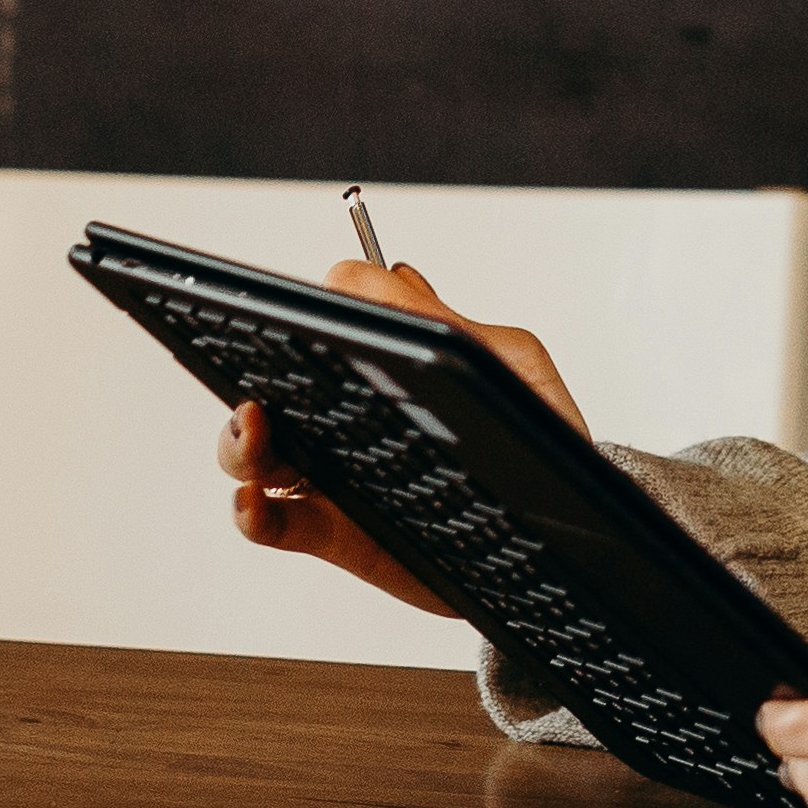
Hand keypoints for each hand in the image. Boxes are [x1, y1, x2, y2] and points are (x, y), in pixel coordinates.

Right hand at [217, 259, 591, 614]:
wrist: (568, 523)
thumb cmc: (543, 430)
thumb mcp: (513, 363)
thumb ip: (452, 324)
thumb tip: (392, 274)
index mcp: (387, 366)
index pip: (323, 329)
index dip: (305, 316)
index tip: (303, 316)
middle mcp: (350, 416)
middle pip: (271, 386)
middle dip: (247, 375)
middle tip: (262, 380)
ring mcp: (337, 473)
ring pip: (257, 453)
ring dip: (239, 439)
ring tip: (255, 427)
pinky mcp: (336, 533)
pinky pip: (273, 522)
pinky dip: (250, 512)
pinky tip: (255, 499)